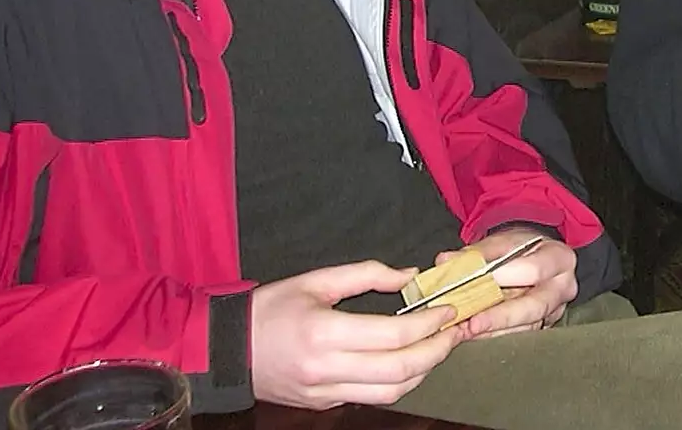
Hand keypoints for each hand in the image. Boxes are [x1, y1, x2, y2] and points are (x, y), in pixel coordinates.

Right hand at [250, 261, 459, 409]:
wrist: (227, 350)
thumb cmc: (270, 309)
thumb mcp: (315, 279)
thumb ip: (365, 275)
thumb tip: (409, 275)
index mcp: (325, 332)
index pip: (394, 334)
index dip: (429, 323)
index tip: (447, 310)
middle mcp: (327, 369)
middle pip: (400, 370)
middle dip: (436, 352)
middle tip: (454, 333)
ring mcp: (325, 394)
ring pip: (390, 394)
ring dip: (422, 372)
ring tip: (437, 348)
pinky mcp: (323, 406)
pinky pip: (371, 399)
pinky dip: (397, 383)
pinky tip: (407, 362)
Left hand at [434, 228, 577, 341]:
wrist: (537, 255)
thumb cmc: (521, 246)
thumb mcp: (503, 241)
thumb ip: (477, 252)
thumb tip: (445, 261)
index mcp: (559, 258)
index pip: (534, 270)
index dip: (506, 276)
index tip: (478, 280)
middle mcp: (563, 287)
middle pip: (534, 306)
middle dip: (501, 317)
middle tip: (472, 324)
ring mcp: (556, 310)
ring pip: (528, 327)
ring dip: (495, 331)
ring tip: (467, 331)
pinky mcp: (545, 325)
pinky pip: (521, 336)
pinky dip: (497, 336)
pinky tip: (476, 336)